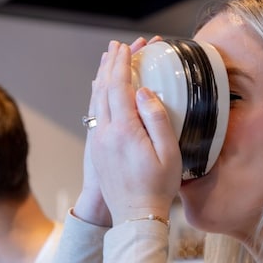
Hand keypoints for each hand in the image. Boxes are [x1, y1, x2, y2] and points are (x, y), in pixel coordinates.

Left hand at [86, 38, 180, 224]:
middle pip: (104, 89)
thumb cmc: (158, 187)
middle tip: (117, 46)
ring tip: (108, 59)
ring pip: (96, 100)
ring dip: (102, 77)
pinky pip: (94, 113)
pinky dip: (98, 95)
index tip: (126, 48)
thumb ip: (156, 119)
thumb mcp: (168, 153)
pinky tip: (100, 90)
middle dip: (111, 65)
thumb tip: (143, 92)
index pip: (119, 88)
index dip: (123, 65)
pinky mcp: (97, 149)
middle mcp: (106, 133)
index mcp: (124, 131)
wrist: (135, 217)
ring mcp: (99, 141)